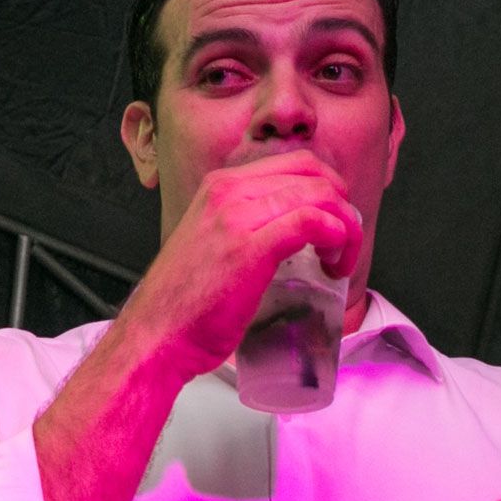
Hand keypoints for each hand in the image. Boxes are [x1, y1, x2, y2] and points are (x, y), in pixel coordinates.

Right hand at [120, 150, 360, 380]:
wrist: (155, 337)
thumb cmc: (181, 306)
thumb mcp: (210, 244)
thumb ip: (241, 228)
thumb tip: (284, 232)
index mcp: (218, 187)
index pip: (294, 164)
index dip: (326, 190)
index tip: (332, 222)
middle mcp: (228, 192)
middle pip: (313, 172)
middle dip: (342, 204)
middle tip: (343, 241)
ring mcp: (238, 216)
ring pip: (319, 195)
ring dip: (346, 225)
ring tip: (340, 259)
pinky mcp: (250, 247)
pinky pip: (312, 221)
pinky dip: (338, 236)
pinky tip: (335, 261)